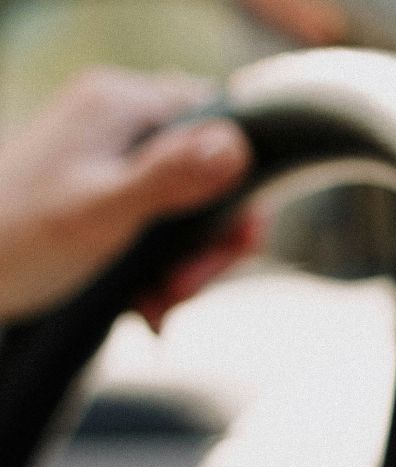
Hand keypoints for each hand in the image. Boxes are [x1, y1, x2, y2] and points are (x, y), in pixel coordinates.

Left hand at [0, 68, 256, 327]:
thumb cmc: (17, 241)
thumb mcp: (103, 211)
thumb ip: (171, 177)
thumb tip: (236, 146)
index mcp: (121, 104)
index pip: (221, 122)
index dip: (243, 185)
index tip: (238, 240)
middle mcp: (120, 120)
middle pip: (212, 172)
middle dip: (209, 241)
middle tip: (187, 286)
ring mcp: (113, 155)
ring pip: (192, 206)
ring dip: (189, 264)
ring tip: (161, 302)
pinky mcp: (108, 190)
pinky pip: (164, 224)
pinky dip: (165, 267)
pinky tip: (148, 301)